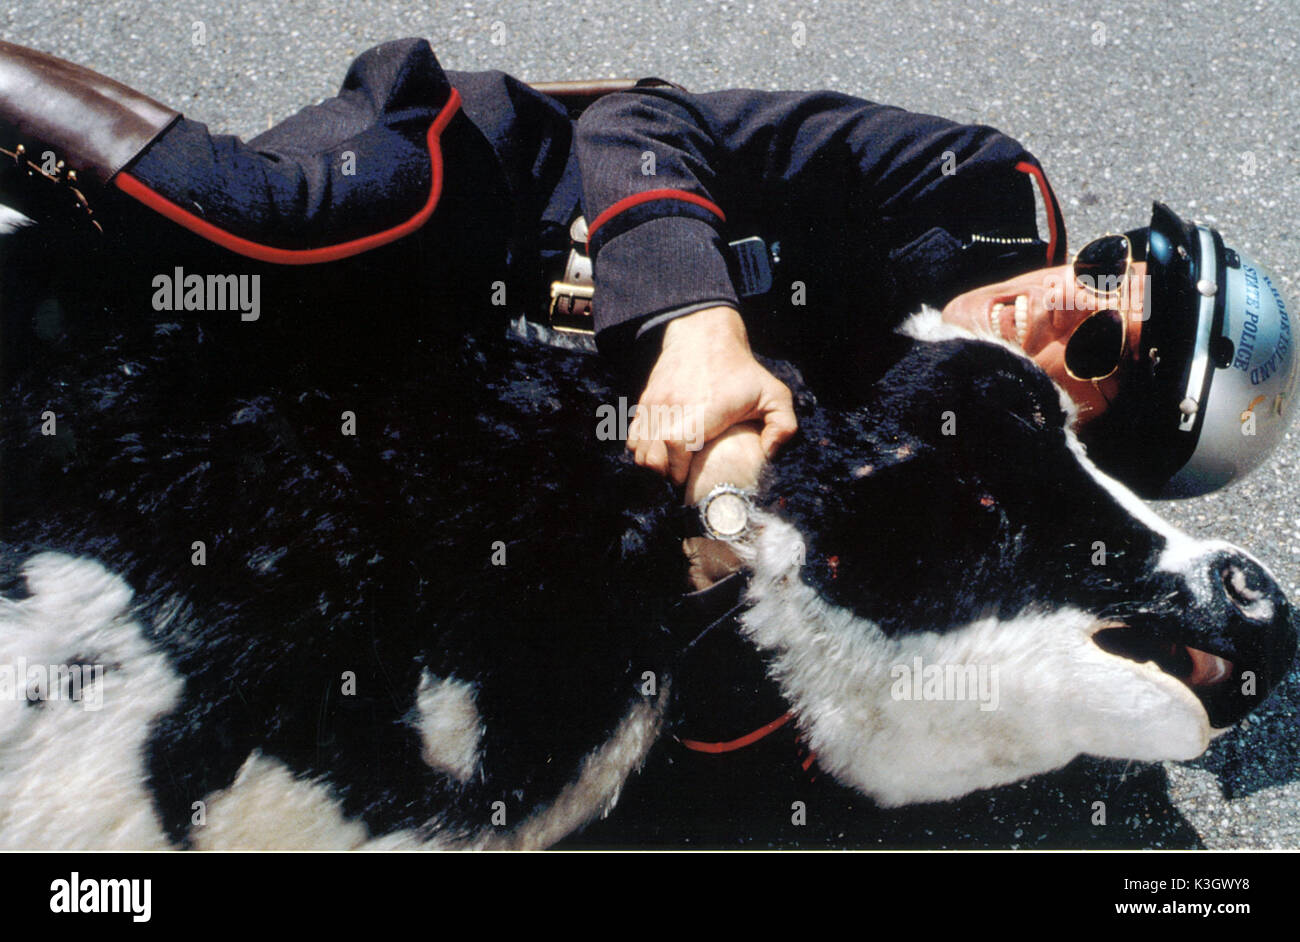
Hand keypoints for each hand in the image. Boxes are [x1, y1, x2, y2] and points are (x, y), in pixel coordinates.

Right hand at [627, 306, 796, 483]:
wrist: (704, 335)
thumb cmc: (741, 370)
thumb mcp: (774, 393)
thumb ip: (783, 426)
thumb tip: (768, 454)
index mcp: (705, 409)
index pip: (676, 444)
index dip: (678, 469)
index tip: (688, 479)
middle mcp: (674, 407)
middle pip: (651, 455)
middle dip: (663, 474)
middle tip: (680, 476)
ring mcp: (656, 404)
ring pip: (638, 449)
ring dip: (652, 463)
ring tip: (671, 465)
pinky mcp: (645, 401)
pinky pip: (633, 437)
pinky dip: (642, 449)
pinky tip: (661, 450)